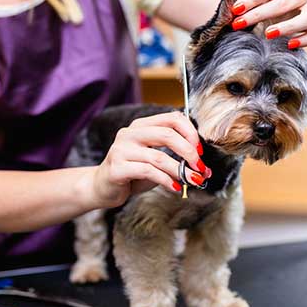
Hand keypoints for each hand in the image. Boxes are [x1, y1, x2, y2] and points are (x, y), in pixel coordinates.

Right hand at [91, 111, 209, 207]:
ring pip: (159, 156)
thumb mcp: (156, 161)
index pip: (172, 118)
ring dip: (180, 170)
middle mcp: (130, 133)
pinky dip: (166, 180)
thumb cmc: (133, 173)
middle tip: (200, 167)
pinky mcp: (117, 168)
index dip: (191, 133)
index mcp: (141, 125)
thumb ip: (175, 158)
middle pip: (167, 134)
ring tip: (191, 180)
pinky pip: (148, 171)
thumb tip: (203, 168)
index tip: (200, 151)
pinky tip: (175, 187)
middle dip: (189, 152)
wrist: (103, 187)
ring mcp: (121, 149)